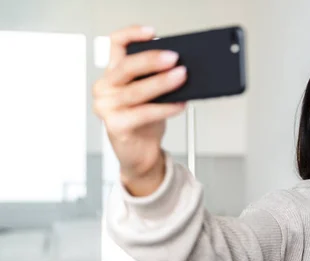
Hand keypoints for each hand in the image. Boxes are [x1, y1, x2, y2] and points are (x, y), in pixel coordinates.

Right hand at [92, 25, 187, 195]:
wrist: (140, 155)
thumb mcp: (151, 96)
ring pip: (137, 91)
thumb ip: (156, 80)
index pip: (115, 44)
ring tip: (181, 77)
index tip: (152, 33)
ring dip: (162, 83)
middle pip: (126, 67)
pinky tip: (179, 104)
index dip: (132, 35)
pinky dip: (165, 108)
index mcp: (113, 75)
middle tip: (174, 58)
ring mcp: (107, 107)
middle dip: (152, 60)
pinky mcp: (116, 126)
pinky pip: (144, 113)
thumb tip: (180, 68)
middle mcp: (105, 88)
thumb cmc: (146, 123)